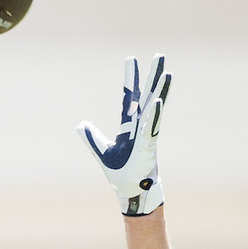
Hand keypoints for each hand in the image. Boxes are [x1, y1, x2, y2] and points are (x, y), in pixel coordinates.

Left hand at [79, 55, 171, 215]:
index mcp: (129, 127)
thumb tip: (81, 124)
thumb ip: (92, 137)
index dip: (130, 80)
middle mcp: (140, 127)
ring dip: (159, 90)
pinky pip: (151, 128)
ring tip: (166, 71)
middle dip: (151, 76)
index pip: (129, 98)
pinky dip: (153, 115)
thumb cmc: (121, 174)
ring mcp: (146, 136)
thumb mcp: (102, 152)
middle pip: (146, 97)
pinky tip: (156, 101)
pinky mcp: (148, 148)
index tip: (131, 59)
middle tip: (159, 55)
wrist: (131, 193)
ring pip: (153, 109)